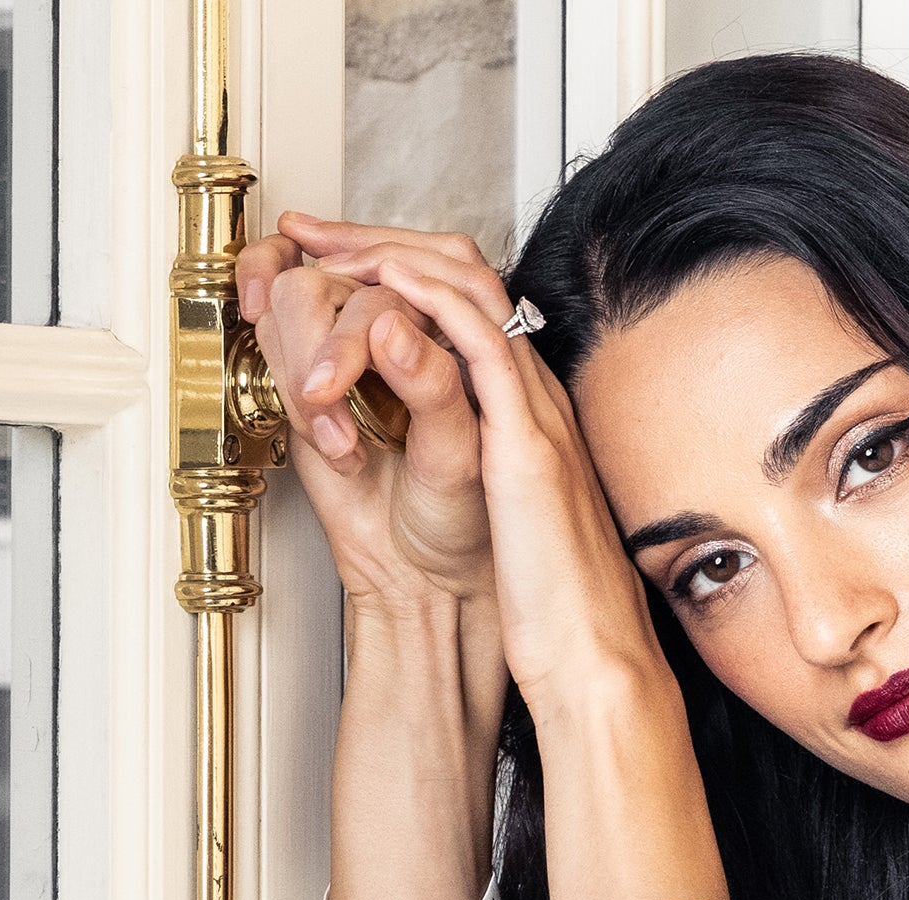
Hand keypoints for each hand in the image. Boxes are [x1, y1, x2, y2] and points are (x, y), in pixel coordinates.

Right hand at [237, 213, 495, 609]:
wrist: (420, 572)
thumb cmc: (460, 519)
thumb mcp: (458, 456)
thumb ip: (433, 385)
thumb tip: (390, 325)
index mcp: (459, 333)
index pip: (412, 267)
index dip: (376, 275)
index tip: (353, 306)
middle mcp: (406, 328)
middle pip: (345, 275)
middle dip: (331, 337)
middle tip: (328, 391)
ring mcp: (354, 348)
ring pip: (298, 295)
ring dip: (303, 360)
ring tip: (335, 436)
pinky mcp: (312, 373)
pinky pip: (273, 331)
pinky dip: (280, 365)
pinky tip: (309, 409)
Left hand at [279, 224, 676, 730]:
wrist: (591, 659)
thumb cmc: (550, 611)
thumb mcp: (500, 525)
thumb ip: (472, 474)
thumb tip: (434, 456)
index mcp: (528, 420)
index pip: (467, 313)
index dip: (401, 275)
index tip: (340, 264)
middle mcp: (537, 402)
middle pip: (467, 279)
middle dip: (386, 243)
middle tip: (318, 232)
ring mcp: (539, 414)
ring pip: (472, 290)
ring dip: (397, 254)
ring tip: (337, 243)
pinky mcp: (529, 440)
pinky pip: (480, 340)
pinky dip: (431, 298)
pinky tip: (385, 282)